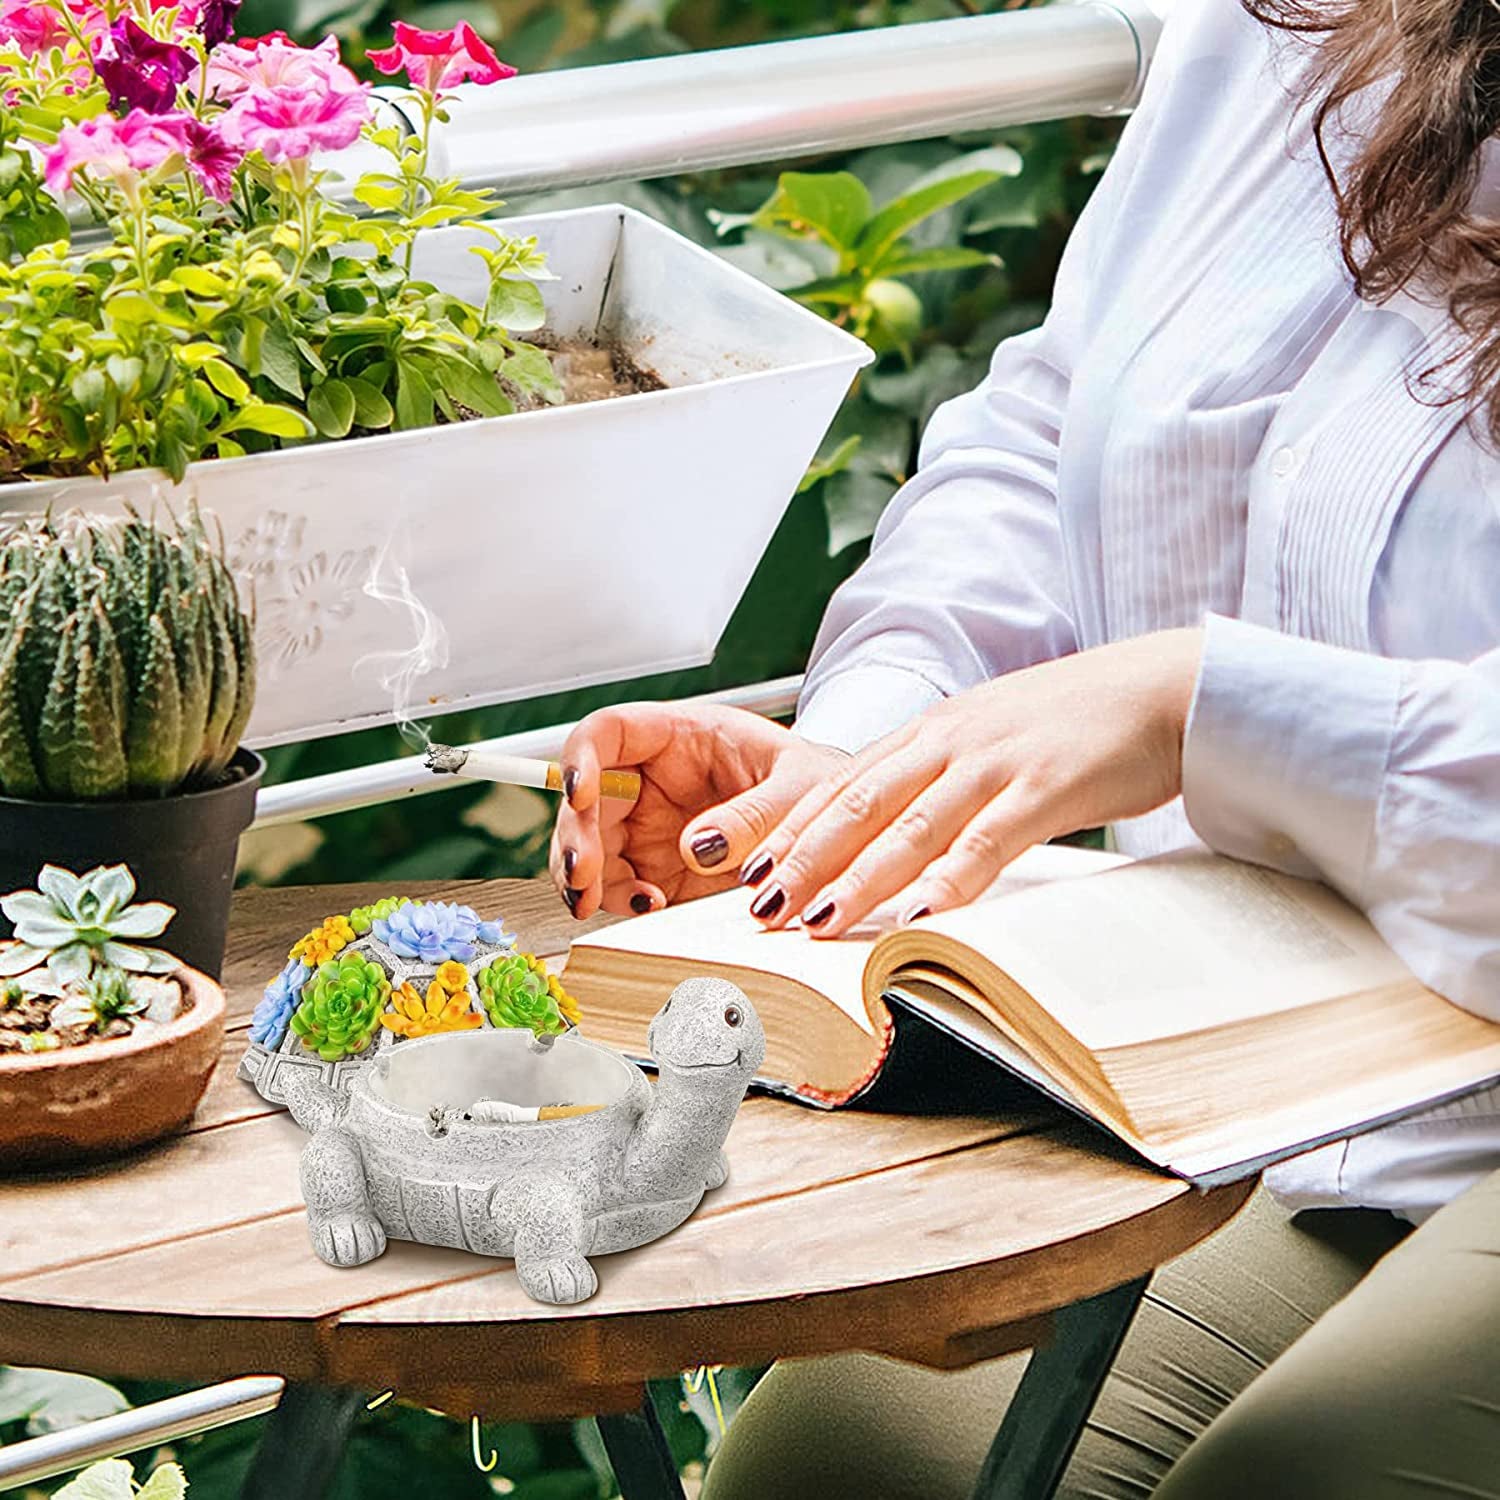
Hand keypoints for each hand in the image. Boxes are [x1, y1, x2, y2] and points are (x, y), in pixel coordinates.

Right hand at [550, 703, 848, 918]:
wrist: (839, 828)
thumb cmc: (820, 784)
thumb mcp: (801, 786)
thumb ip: (754, 813)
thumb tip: (699, 847)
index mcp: (679, 737)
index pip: (609, 732)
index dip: (581, 758)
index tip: (581, 794)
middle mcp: (651, 780)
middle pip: (586, 799)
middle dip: (575, 836)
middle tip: (584, 873)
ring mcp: (649, 828)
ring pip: (589, 847)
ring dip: (583, 877)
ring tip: (604, 902)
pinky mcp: (657, 870)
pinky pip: (616, 887)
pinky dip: (614, 901)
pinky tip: (645, 908)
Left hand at [741, 629, 1203, 936]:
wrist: (1163, 687)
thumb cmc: (1075, 722)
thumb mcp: (989, 739)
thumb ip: (939, 779)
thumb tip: (889, 833)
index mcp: (931, 730)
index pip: (839, 779)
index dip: (786, 823)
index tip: (739, 862)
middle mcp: (950, 741)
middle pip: (856, 802)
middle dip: (799, 855)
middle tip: (753, 903)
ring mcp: (995, 762)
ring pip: (908, 824)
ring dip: (857, 876)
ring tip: (814, 922)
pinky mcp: (1047, 787)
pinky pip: (988, 840)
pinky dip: (950, 881)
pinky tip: (920, 917)